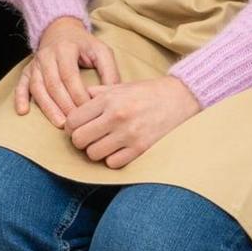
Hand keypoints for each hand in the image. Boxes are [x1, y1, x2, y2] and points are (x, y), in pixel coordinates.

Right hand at [15, 16, 119, 127]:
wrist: (60, 29)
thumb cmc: (83, 44)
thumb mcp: (101, 51)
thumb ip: (109, 71)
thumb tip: (113, 95)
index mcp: (66, 49)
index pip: (70, 76)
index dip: (78, 95)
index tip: (89, 111)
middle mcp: (47, 55)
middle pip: (53, 85)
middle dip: (65, 106)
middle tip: (76, 123)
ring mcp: (36, 63)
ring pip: (38, 87)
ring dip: (47, 107)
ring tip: (59, 123)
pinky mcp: (28, 69)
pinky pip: (21, 84)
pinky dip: (20, 97)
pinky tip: (23, 111)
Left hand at [63, 74, 198, 169]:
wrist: (181, 98)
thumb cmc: (148, 92)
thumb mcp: (120, 87)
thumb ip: (97, 93)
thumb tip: (77, 100)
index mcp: (108, 99)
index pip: (73, 120)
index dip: (70, 126)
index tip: (76, 127)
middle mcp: (116, 117)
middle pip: (79, 139)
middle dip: (80, 141)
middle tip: (88, 138)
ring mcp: (129, 134)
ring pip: (94, 154)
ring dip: (95, 151)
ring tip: (103, 144)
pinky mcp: (141, 149)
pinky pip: (113, 163)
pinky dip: (112, 159)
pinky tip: (118, 150)